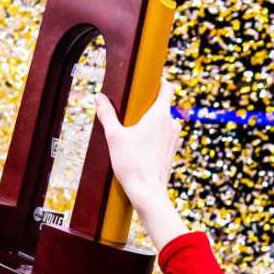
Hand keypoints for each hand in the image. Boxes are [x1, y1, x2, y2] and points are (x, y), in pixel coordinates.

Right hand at [96, 79, 182, 231]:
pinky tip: (139, 147)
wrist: (147, 192)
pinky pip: (164, 136)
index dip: (159, 81)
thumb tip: (98, 97)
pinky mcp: (173, 150)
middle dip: (147, 106)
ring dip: (150, 123)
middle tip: (129, 113)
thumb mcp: (114, 136)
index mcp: (160, 114)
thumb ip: (107, 114)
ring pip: (163, 122)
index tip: (148, 81)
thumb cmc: (131, 163)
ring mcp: (175, 138)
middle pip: (162, 105)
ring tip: (132, 133)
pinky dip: (154, 136)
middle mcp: (172, 123)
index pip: (167, 87)